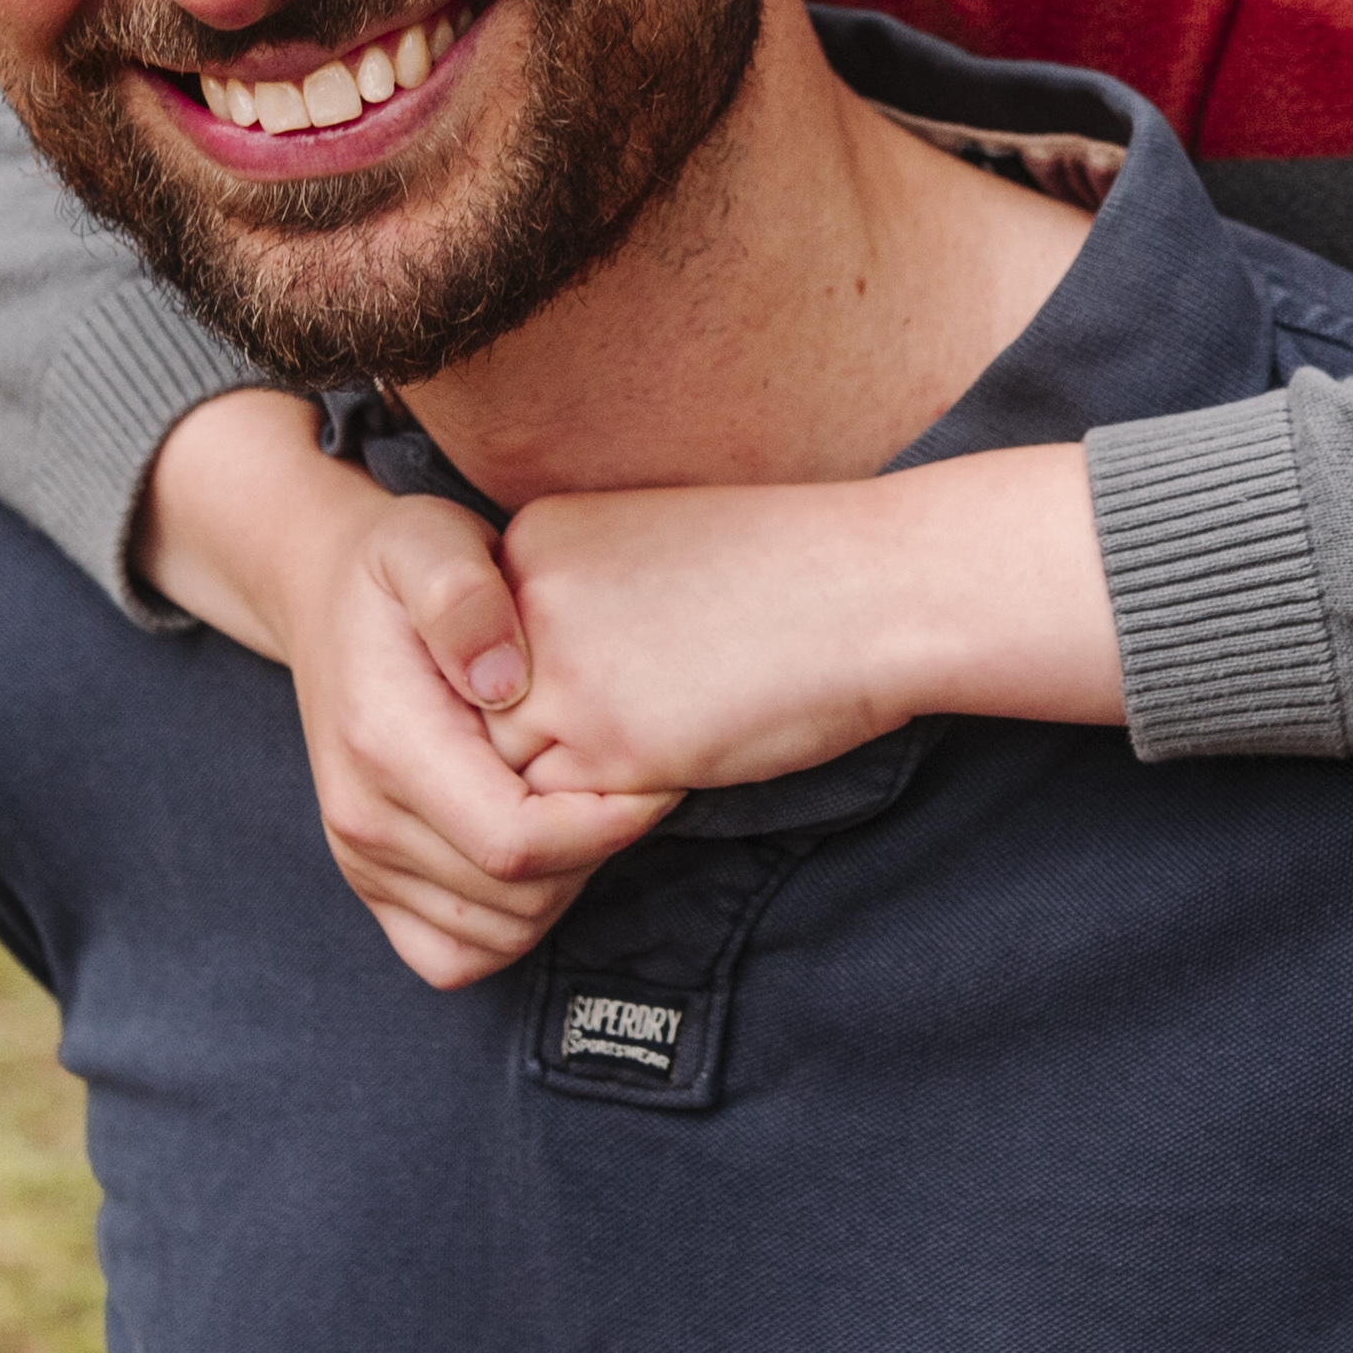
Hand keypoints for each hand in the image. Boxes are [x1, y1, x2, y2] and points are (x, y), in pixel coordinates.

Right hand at [143, 390, 672, 988]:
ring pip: (499, 935)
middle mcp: (362, 819)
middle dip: (598, 851)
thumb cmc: (400, 565)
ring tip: (587, 805)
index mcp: (385, 745)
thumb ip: (464, 597)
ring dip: (566, 885)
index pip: (518, 842)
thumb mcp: (431, 541)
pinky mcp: (372, 883)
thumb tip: (502, 679)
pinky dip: (514, 923)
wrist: (323, 595)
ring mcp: (361, 860)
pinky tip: (541, 849)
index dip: (608, 824)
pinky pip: (457, 955)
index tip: (656, 772)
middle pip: (519, 897)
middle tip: (631, 781)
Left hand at [483, 447, 1124, 799]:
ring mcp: (559, 676)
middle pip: (484, 714)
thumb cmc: (784, 567)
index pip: (480, 648)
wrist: (872, 585)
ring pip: (513, 773)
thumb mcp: (647, 547)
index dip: (540, 683)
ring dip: (573, 782)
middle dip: (545, 740)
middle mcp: (526, 603)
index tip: (618, 673)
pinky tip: (682, 763)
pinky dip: (612, 811)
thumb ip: (572, 601)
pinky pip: (567, 815)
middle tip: (632, 725)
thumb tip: (534, 688)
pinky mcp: (609, 745)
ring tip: (658, 743)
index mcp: (533, 537)